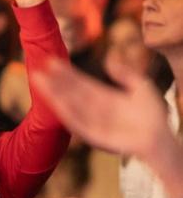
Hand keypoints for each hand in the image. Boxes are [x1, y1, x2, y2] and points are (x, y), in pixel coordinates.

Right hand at [33, 57, 169, 160]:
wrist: (158, 138)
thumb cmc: (154, 115)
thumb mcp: (141, 87)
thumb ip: (124, 73)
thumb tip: (108, 59)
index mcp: (105, 97)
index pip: (81, 82)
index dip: (67, 73)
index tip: (52, 61)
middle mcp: (95, 109)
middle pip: (71, 92)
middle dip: (55, 81)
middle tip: (39, 68)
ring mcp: (92, 121)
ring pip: (69, 104)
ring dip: (53, 93)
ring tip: (39, 80)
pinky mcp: (92, 135)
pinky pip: (75, 122)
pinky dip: (64, 111)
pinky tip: (53, 101)